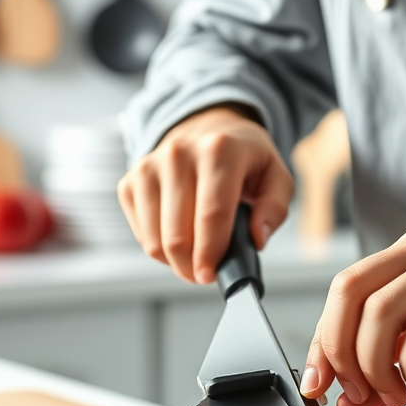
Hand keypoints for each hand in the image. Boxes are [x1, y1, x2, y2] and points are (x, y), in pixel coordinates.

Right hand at [118, 105, 293, 283]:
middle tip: (206, 273)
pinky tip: (179, 237)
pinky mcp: (130, 182)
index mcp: (219, 150)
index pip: (211, 214)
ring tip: (196, 255)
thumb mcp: (275, 176)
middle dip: (192, 267)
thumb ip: (275, 208)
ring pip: (155, 242)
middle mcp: (178, 154)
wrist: (206, 130)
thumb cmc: (243, 159)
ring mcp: (149, 167)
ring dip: (176, 263)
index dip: (211, 254)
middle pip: (178, 236)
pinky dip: (160, 249)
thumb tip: (256, 238)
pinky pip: (141, 236)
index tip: (211, 276)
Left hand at [300, 228, 405, 405]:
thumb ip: (384, 361)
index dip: (321, 340)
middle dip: (341, 353)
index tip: (318, 384)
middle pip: (350, 294)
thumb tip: (341, 398)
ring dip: (377, 369)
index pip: (342, 290)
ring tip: (398, 394)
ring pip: (381, 316)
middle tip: (357, 394)